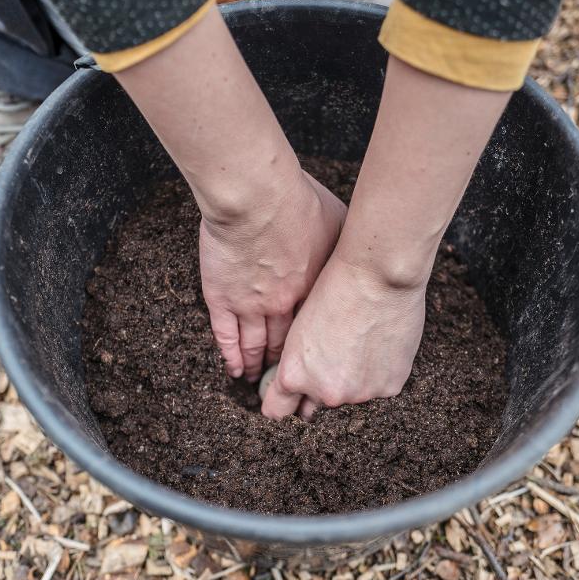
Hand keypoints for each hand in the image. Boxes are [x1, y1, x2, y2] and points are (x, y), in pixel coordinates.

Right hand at [200, 171, 345, 380]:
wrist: (257, 197)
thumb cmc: (298, 201)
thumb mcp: (337, 222)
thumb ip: (343, 243)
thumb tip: (356, 250)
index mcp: (314, 290)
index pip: (318, 329)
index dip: (318, 347)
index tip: (320, 358)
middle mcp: (285, 305)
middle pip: (289, 344)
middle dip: (289, 365)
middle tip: (291, 382)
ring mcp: (251, 305)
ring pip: (256, 345)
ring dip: (258, 365)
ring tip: (258, 381)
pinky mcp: (223, 298)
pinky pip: (227, 336)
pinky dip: (231, 355)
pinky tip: (235, 369)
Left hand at [261, 252, 425, 417]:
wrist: (379, 275)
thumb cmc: (334, 289)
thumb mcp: (298, 328)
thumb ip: (296, 364)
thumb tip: (294, 385)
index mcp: (295, 377)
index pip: (276, 412)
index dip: (281, 402)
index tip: (285, 396)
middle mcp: (326, 394)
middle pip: (315, 408)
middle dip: (318, 391)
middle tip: (330, 359)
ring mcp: (361, 394)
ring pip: (350, 396)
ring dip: (352, 380)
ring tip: (359, 342)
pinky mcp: (389, 387)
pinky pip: (378, 387)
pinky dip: (378, 372)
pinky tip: (378, 343)